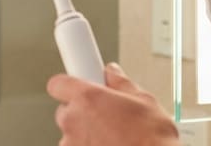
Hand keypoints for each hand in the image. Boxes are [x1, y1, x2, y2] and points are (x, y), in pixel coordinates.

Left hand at [47, 63, 179, 145]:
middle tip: (104, 118)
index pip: (58, 84)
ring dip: (84, 135)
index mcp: (87, 98)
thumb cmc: (152, 140)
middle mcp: (73, 120)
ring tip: (111, 139)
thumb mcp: (144, 101)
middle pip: (65, 111)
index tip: (76, 89)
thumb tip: (113, 73)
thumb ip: (121, 83)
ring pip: (70, 135)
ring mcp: (72, 144)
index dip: (67, 86)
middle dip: (81, 114)